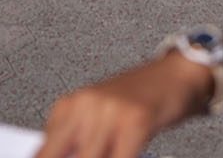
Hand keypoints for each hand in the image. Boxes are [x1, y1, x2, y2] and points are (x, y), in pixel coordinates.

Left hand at [36, 52, 214, 157]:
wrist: (180, 73)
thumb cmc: (141, 98)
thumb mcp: (99, 116)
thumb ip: (76, 141)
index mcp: (69, 106)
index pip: (42, 153)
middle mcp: (85, 105)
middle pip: (59, 157)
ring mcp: (110, 112)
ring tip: (113, 155)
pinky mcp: (136, 121)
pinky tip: (130, 157)